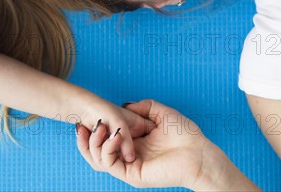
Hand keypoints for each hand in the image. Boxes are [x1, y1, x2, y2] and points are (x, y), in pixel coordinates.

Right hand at [77, 100, 214, 188]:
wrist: (200, 153)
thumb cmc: (186, 135)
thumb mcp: (162, 113)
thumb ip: (144, 106)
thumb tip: (125, 105)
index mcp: (134, 142)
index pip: (105, 137)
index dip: (93, 128)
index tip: (85, 115)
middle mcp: (128, 154)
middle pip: (96, 150)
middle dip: (84, 138)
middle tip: (81, 123)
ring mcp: (129, 165)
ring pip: (98, 159)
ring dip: (94, 142)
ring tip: (100, 127)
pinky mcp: (132, 174)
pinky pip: (110, 164)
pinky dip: (106, 149)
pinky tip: (113, 136)